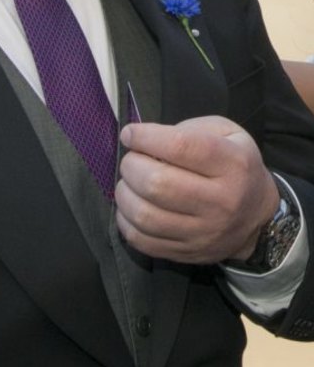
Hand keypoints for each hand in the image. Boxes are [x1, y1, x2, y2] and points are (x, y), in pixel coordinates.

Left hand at [115, 116, 279, 263]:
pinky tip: (131, 206)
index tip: (129, 133)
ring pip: (146, 215)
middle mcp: (221, 202)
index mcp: (232, 164)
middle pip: (157, 183)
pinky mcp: (188, 253)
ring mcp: (204, 233)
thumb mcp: (226, 133)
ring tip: (129, 182)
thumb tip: (146, 140)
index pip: (180, 147)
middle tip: (131, 159)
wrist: (259, 218)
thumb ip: (189, 129)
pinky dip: (126, 221)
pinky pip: (143, 241)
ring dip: (125, 193)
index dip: (145, 137)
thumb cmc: (235, 165)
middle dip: (131, 165)